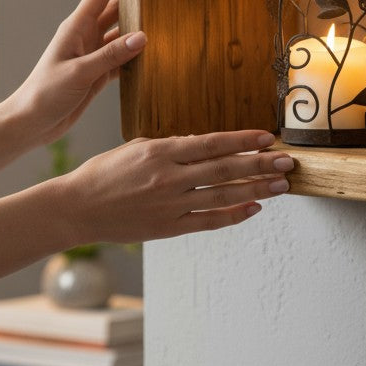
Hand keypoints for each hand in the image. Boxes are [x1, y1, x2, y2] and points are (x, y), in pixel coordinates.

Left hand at [5, 0, 145, 146]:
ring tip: (166, 24)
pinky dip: (136, 58)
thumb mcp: (80, 72)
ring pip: (122, 36)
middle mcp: (86, 36)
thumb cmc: (45, 93)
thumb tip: (142, 37)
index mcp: (76, 27)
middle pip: (116, 11)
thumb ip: (110, 55)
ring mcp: (92, 55)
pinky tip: (154, 57)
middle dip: (137, 1)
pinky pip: (121, 60)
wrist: (31, 123)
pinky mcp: (98, 74)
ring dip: (140, 31)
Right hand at [58, 130, 294, 243]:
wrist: (77, 208)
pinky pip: (209, 221)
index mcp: (161, 151)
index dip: (244, 140)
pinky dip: (234, 215)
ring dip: (256, 189)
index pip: (212, 143)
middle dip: (260, 164)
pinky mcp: (169, 227)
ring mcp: (171, 205)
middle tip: (288, 161)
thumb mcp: (135, 147)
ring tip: (282, 185)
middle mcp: (169, 177)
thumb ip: (171, 146)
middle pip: (225, 169)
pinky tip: (254, 208)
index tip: (268, 137)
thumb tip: (203, 143)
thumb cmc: (103, 173)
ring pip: (223, 195)